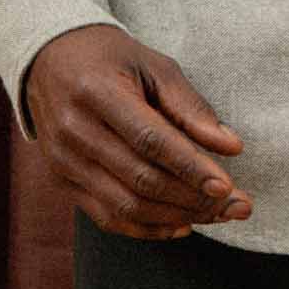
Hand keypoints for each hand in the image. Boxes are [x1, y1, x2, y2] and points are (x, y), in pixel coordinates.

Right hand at [24, 26, 253, 239]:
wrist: (48, 60)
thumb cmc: (111, 59)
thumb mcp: (154, 66)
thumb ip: (190, 107)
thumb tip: (231, 148)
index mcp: (96, 92)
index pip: (150, 140)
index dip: (191, 167)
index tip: (228, 187)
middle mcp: (74, 131)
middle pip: (141, 180)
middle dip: (195, 199)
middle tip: (239, 205)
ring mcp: (63, 161)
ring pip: (127, 206)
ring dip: (179, 217)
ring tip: (218, 215)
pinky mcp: (61, 182)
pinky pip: (108, 218)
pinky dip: (149, 228)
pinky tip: (183, 224)